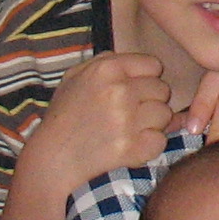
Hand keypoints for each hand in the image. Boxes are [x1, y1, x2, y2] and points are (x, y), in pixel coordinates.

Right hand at [17, 51, 177, 203]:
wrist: (53, 158)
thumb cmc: (64, 115)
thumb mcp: (76, 77)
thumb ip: (107, 61)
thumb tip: (145, 64)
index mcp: (106, 69)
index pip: (154, 65)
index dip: (147, 78)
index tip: (135, 90)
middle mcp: (119, 90)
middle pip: (162, 90)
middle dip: (151, 101)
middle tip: (130, 113)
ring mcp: (127, 120)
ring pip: (165, 115)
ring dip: (153, 124)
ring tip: (130, 129)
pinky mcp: (132, 147)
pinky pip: (161, 141)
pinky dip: (149, 146)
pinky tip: (131, 145)